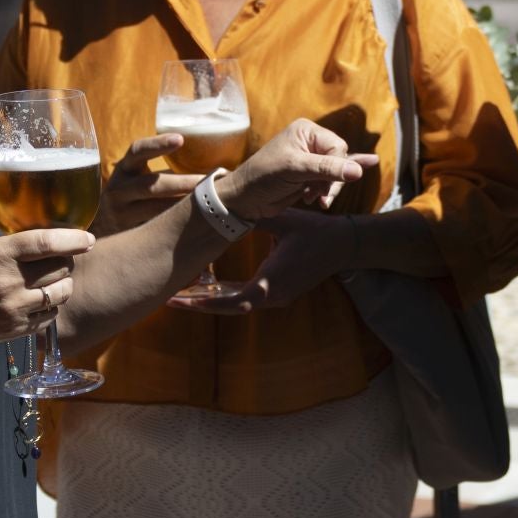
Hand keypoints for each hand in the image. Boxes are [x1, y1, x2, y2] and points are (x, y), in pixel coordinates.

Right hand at [0, 205, 92, 350]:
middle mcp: (11, 282)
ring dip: (64, 283)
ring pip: (61, 294)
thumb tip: (5, 197)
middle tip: (63, 256)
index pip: (48, 242)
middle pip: (61, 268)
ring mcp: (15, 308)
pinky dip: (52, 306)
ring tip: (56, 278)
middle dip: (68, 259)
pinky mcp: (15, 329)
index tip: (88, 237)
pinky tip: (43, 299)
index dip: (73, 238)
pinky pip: (49, 317)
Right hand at [95, 133, 201, 232]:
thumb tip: (212, 170)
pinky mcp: (125, 235)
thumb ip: (165, 173)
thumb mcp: (139, 179)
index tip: (180, 139)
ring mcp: (120, 214)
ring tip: (209, 204)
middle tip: (210, 182)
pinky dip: (176, 227)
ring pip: (155, 210)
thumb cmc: (134, 197)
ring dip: (183, 206)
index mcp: (125, 169)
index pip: (138, 151)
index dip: (157, 144)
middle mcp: (118, 189)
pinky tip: (196, 226)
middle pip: (151, 185)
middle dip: (183, 183)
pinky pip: (154, 230)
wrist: (102, 229)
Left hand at [173, 207, 355, 313]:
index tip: (180, 299)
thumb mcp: (281, 220)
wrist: (344, 245)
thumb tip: (225, 210)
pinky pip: (248, 299)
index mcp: (271, 283)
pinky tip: (212, 286)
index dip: (204, 302)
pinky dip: (228, 295)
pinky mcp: (281, 293)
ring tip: (185, 294)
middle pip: (230, 308)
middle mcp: (273, 296)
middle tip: (172, 299)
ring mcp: (278, 297)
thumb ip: (253, 218)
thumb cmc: (314, 232)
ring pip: (238, 305)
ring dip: (213, 300)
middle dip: (201, 304)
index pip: (232, 302)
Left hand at [219, 119, 378, 222]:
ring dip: (329, 189)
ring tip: (316, 200)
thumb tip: (358, 171)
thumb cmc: (263, 177)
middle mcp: (310, 141)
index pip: (338, 146)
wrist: (245, 199)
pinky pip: (332, 176)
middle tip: (321, 197)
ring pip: (337, 173)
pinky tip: (371, 161)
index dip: (337, 167)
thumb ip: (326, 169)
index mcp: (306, 131)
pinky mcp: (310, 175)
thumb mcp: (295, 170)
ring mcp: (311, 159)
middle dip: (333, 181)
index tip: (327, 186)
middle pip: (340, 160)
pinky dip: (342, 178)